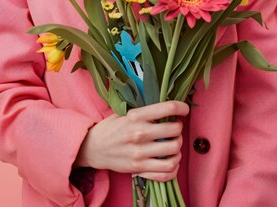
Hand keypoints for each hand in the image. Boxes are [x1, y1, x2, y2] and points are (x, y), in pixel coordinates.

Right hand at [74, 100, 189, 181]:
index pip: (167, 108)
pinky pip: (166, 170)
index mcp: (136, 116)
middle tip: (175, 129)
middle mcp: (139, 134)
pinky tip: (171, 160)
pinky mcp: (138, 168)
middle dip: (179, 129)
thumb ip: (144, 112)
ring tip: (173, 145)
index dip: (182, 107)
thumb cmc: (110, 129)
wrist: (92, 148)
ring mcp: (139, 153)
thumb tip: (167, 108)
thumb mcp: (124, 113)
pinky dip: (174, 166)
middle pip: (175, 130)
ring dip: (178, 147)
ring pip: (174, 150)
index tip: (184, 110)